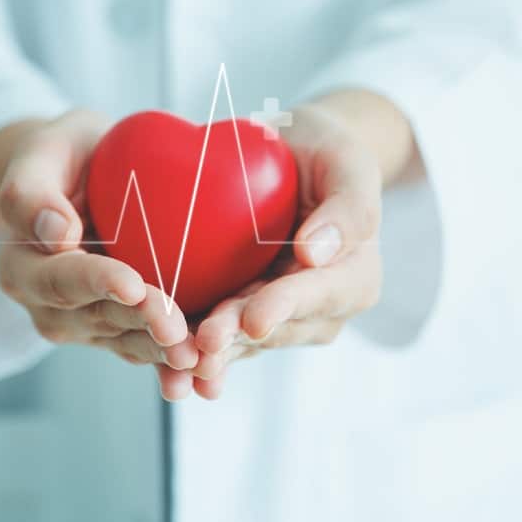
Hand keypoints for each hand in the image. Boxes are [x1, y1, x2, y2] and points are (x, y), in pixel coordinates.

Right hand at [0, 110, 198, 399]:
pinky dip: (175, 363)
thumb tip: (54, 235)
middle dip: (141, 324)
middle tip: (178, 330)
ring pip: (127, 341)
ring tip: (198, 359)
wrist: (81, 176)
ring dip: (162, 353)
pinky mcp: (121, 329)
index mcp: (22, 268)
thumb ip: (32, 194)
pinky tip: (207, 375)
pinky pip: (148, 348)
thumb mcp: (39, 157)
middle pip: (99, 318)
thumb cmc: (59, 158)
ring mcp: (87, 324)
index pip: (60, 279)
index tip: (132, 285)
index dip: (96, 283)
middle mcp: (50, 306)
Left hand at [191, 91, 417, 398]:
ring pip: (243, 342)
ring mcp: (280, 319)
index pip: (319, 295)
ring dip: (212, 355)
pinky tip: (167, 367)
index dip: (285, 307)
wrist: (295, 160)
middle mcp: (319, 310)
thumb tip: (315, 253)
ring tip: (178, 365)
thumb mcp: (348, 163)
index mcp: (353, 279)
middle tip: (204, 343)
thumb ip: (347, 208)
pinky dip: (193, 350)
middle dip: (237, 336)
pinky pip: (220, 337)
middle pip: (276, 327)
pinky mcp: (243, 317)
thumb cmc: (327, 155)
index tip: (254, 319)